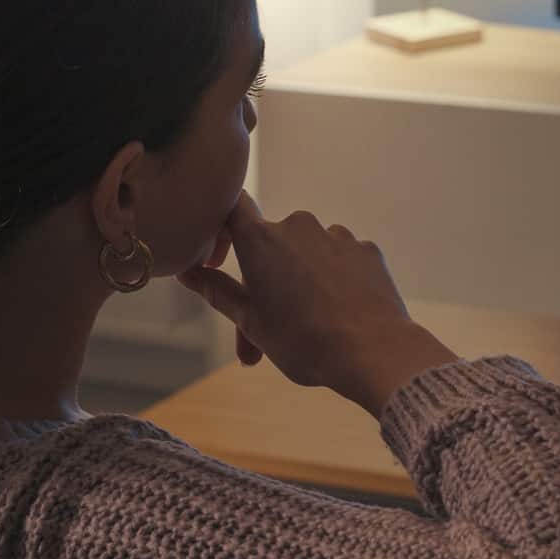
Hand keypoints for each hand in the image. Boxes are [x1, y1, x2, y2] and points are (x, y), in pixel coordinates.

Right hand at [177, 193, 457, 414]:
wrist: (373, 352)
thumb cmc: (303, 340)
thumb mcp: (250, 321)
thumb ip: (215, 290)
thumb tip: (185, 271)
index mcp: (261, 239)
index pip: (230, 207)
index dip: (220, 228)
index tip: (218, 261)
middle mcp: (298, 225)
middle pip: (270, 244)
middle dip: (263, 284)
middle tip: (261, 335)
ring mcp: (336, 235)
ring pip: (306, 255)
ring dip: (299, 284)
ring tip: (306, 330)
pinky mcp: (366, 249)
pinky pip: (340, 260)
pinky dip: (332, 283)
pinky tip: (337, 317)